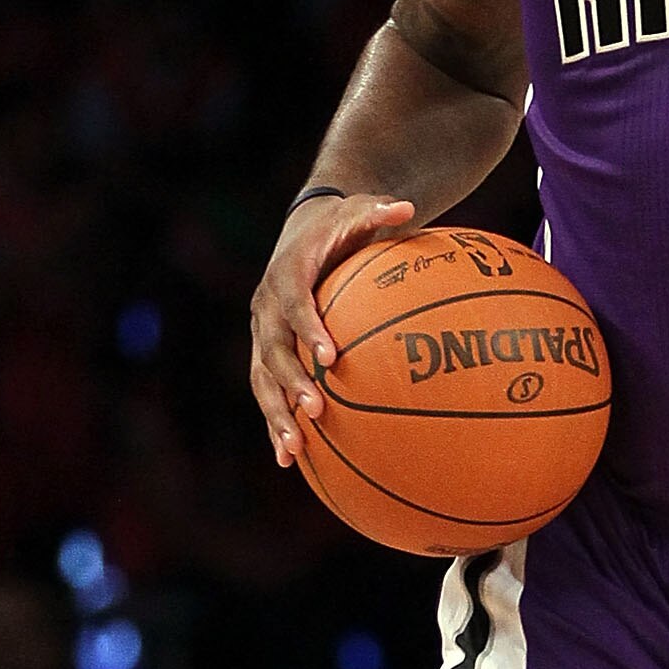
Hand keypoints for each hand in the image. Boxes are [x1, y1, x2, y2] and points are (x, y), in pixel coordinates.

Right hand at [249, 192, 416, 464]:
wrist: (305, 229)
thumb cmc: (339, 225)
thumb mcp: (359, 211)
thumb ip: (379, 212)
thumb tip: (407, 208)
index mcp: (288, 274)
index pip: (295, 304)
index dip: (308, 330)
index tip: (329, 357)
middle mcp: (267, 307)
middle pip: (273, 350)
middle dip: (291, 383)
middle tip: (315, 411)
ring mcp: (263, 333)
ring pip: (262, 379)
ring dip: (276, 415)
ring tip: (294, 450)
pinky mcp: (266, 352)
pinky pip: (267, 391)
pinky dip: (275, 423)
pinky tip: (289, 460)